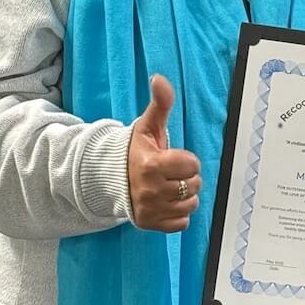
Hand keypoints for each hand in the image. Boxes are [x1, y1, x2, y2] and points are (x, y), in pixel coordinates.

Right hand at [127, 74, 201, 231]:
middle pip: (194, 185)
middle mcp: (150, 191)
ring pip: (191, 204)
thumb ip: (160, 103)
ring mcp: (150, 210)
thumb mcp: (148, 126)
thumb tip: (160, 79)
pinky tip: (166, 202)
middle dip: (186, 177)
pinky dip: (178, 214)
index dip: (187, 160)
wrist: (110, 178)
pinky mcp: (150, 225)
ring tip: (168, 186)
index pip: (192, 165)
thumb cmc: (134, 151)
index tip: (173, 158)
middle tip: (170, 172)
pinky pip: (182, 223)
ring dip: (184, 196)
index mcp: (152, 165)